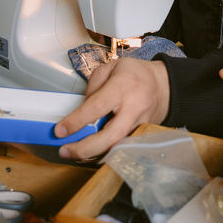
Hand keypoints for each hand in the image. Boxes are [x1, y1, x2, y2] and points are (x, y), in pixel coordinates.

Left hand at [55, 58, 169, 160]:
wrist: (163, 86)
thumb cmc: (135, 74)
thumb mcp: (110, 68)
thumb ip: (93, 88)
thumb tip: (81, 112)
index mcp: (123, 86)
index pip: (97, 107)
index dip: (77, 121)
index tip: (60, 130)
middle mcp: (134, 108)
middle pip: (110, 136)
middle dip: (85, 148)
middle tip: (65, 151)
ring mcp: (140, 124)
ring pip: (117, 147)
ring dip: (93, 153)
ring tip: (74, 153)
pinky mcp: (142, 136)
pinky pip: (121, 147)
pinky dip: (105, 152)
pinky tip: (91, 151)